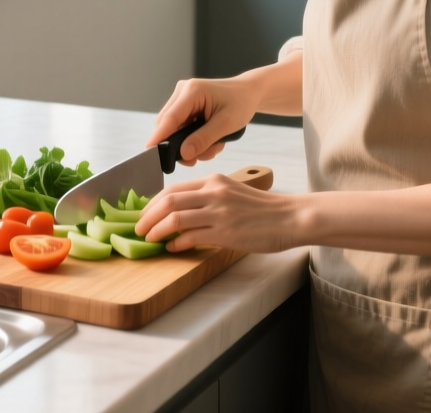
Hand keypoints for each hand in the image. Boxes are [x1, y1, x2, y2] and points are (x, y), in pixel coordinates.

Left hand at [134, 173, 303, 252]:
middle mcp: (214, 193)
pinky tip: (172, 248)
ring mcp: (219, 212)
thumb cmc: (265, 210)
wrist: (291, 218)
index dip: (153, 203)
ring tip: (150, 239)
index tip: (145, 214)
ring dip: (156, 230)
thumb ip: (209, 198)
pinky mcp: (225, 232)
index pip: (173, 188)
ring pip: (175, 218)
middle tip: (139, 228)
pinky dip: (176, 243)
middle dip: (147, 216)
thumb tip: (183, 215)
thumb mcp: (234, 193)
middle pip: (168, 200)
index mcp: (215, 181)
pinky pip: (191, 237)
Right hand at [145, 76, 258, 166]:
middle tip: (201, 157)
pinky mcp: (184, 105)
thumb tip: (184, 154)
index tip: (150, 153)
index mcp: (193, 91)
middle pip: (167, 125)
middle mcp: (183, 91)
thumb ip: (204, 139)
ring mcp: (182, 97)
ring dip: (189, 143)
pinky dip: (192, 138)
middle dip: (181, 145)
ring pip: (173, 128)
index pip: (170, 118)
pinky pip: (179, 127)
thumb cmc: (241, 103)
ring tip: (212, 146)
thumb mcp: (227, 124)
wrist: (248, 92)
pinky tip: (209, 140)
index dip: (159, 137)